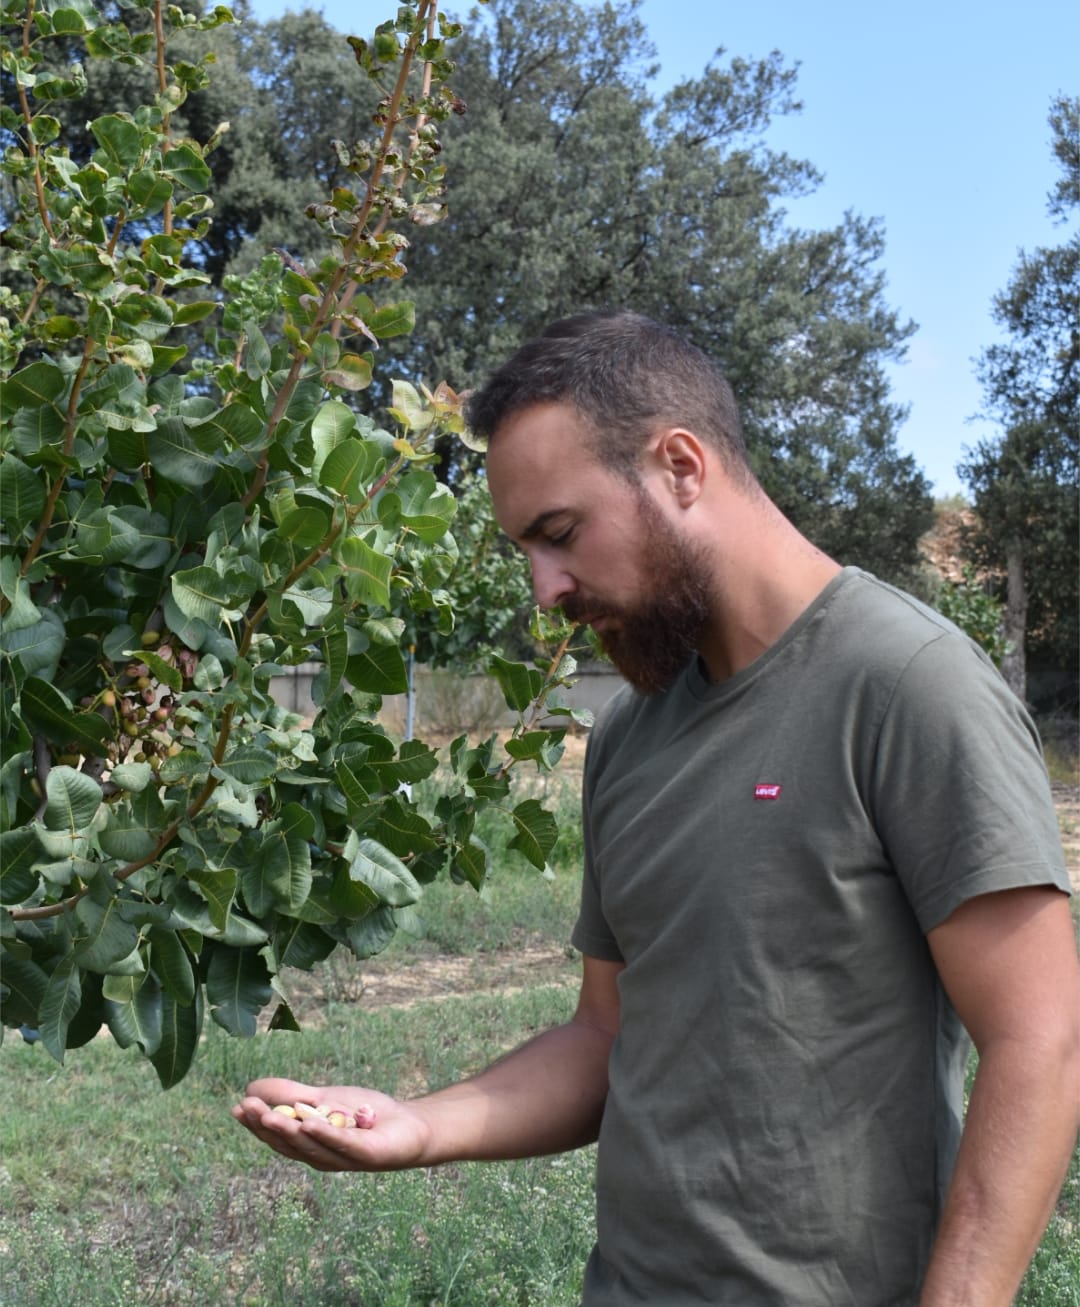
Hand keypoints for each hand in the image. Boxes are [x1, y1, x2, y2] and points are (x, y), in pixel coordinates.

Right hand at [232, 1077, 432, 1172]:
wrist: (410, 1126)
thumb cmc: (365, 1115)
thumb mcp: (324, 1098)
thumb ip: (291, 1094)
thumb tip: (252, 1087)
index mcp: (309, 1145)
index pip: (277, 1137)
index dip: (256, 1124)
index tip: (237, 1107)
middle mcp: (321, 1156)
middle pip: (288, 1143)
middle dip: (265, 1125)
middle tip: (246, 1107)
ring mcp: (343, 1157)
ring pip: (311, 1144)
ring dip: (288, 1130)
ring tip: (267, 1114)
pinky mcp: (366, 1153)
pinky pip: (343, 1143)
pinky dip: (325, 1134)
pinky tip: (308, 1122)